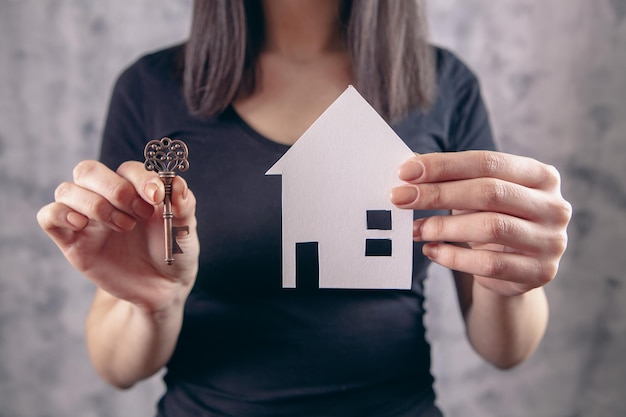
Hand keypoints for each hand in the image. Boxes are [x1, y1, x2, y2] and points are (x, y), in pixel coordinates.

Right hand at [37, 160, 198, 312]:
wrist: (162, 288)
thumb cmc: (173, 252)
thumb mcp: (185, 229)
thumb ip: (184, 205)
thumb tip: (178, 182)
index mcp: (135, 188)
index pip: (127, 168)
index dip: (141, 178)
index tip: (157, 198)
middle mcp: (107, 197)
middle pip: (88, 170)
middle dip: (114, 188)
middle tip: (138, 213)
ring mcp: (87, 218)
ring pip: (67, 190)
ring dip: (95, 205)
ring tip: (124, 227)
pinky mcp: (72, 240)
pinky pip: (48, 216)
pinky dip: (60, 213)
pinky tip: (83, 225)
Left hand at [391, 151, 570, 296]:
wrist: (516, 269)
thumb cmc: (493, 219)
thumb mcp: (479, 195)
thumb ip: (452, 179)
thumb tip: (408, 168)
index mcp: (541, 176)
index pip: (487, 162)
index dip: (444, 165)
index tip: (406, 172)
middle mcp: (553, 206)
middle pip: (489, 192)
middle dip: (438, 194)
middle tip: (400, 198)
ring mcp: (550, 241)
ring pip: (490, 228)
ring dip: (443, 227)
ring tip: (415, 228)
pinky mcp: (538, 272)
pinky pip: (488, 265)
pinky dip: (454, 257)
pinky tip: (432, 251)